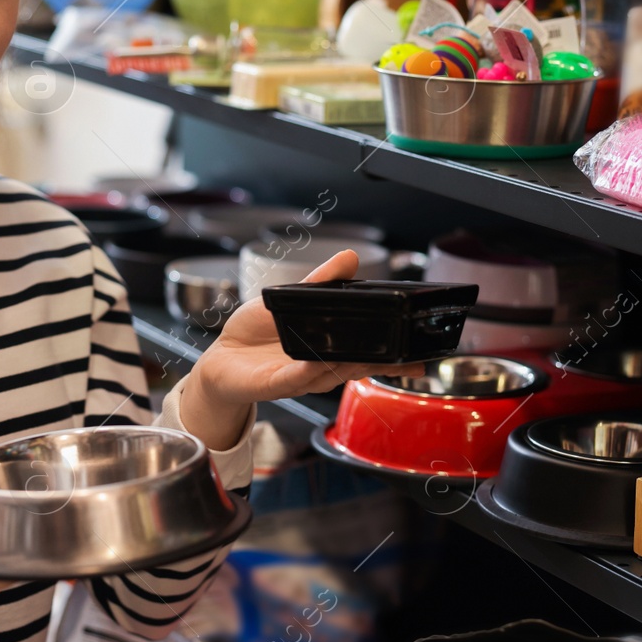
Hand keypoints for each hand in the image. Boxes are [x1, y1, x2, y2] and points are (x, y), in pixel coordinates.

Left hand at [186, 249, 428, 433]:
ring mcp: (298, 377)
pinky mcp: (273, 384)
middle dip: (382, 364)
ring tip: (365, 354)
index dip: (395, 360)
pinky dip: (305, 371)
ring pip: (330, 373)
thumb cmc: (256, 334)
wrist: (221, 359)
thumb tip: (350, 258)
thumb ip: (321, 281)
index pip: (368, 355)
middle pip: (357, 367)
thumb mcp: (291, 298)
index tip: (419, 358)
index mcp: (328, 349)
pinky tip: (315, 362)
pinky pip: (293, 379)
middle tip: (405, 357)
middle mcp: (319, 368)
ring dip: (347, 365)